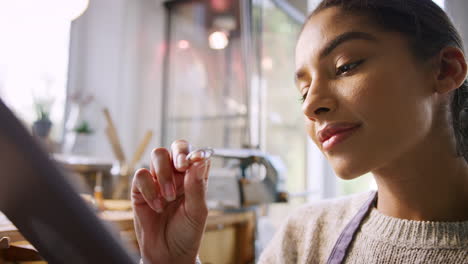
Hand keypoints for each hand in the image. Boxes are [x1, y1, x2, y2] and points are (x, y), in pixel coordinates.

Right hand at [131, 140, 210, 263]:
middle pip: (176, 147)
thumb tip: (200, 160)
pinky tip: (157, 206)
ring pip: (158, 155)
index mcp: (195, 177)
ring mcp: (158, 180)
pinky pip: (141, 175)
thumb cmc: (187, 232)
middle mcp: (177, 175)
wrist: (168, 254)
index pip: (196, 154)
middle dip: (178, 153)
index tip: (194, 161)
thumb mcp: (197, 211)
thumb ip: (197, 186)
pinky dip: (149, 189)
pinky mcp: (141, 190)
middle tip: (181, 167)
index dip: (195, 152)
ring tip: (169, 197)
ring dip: (164, 174)